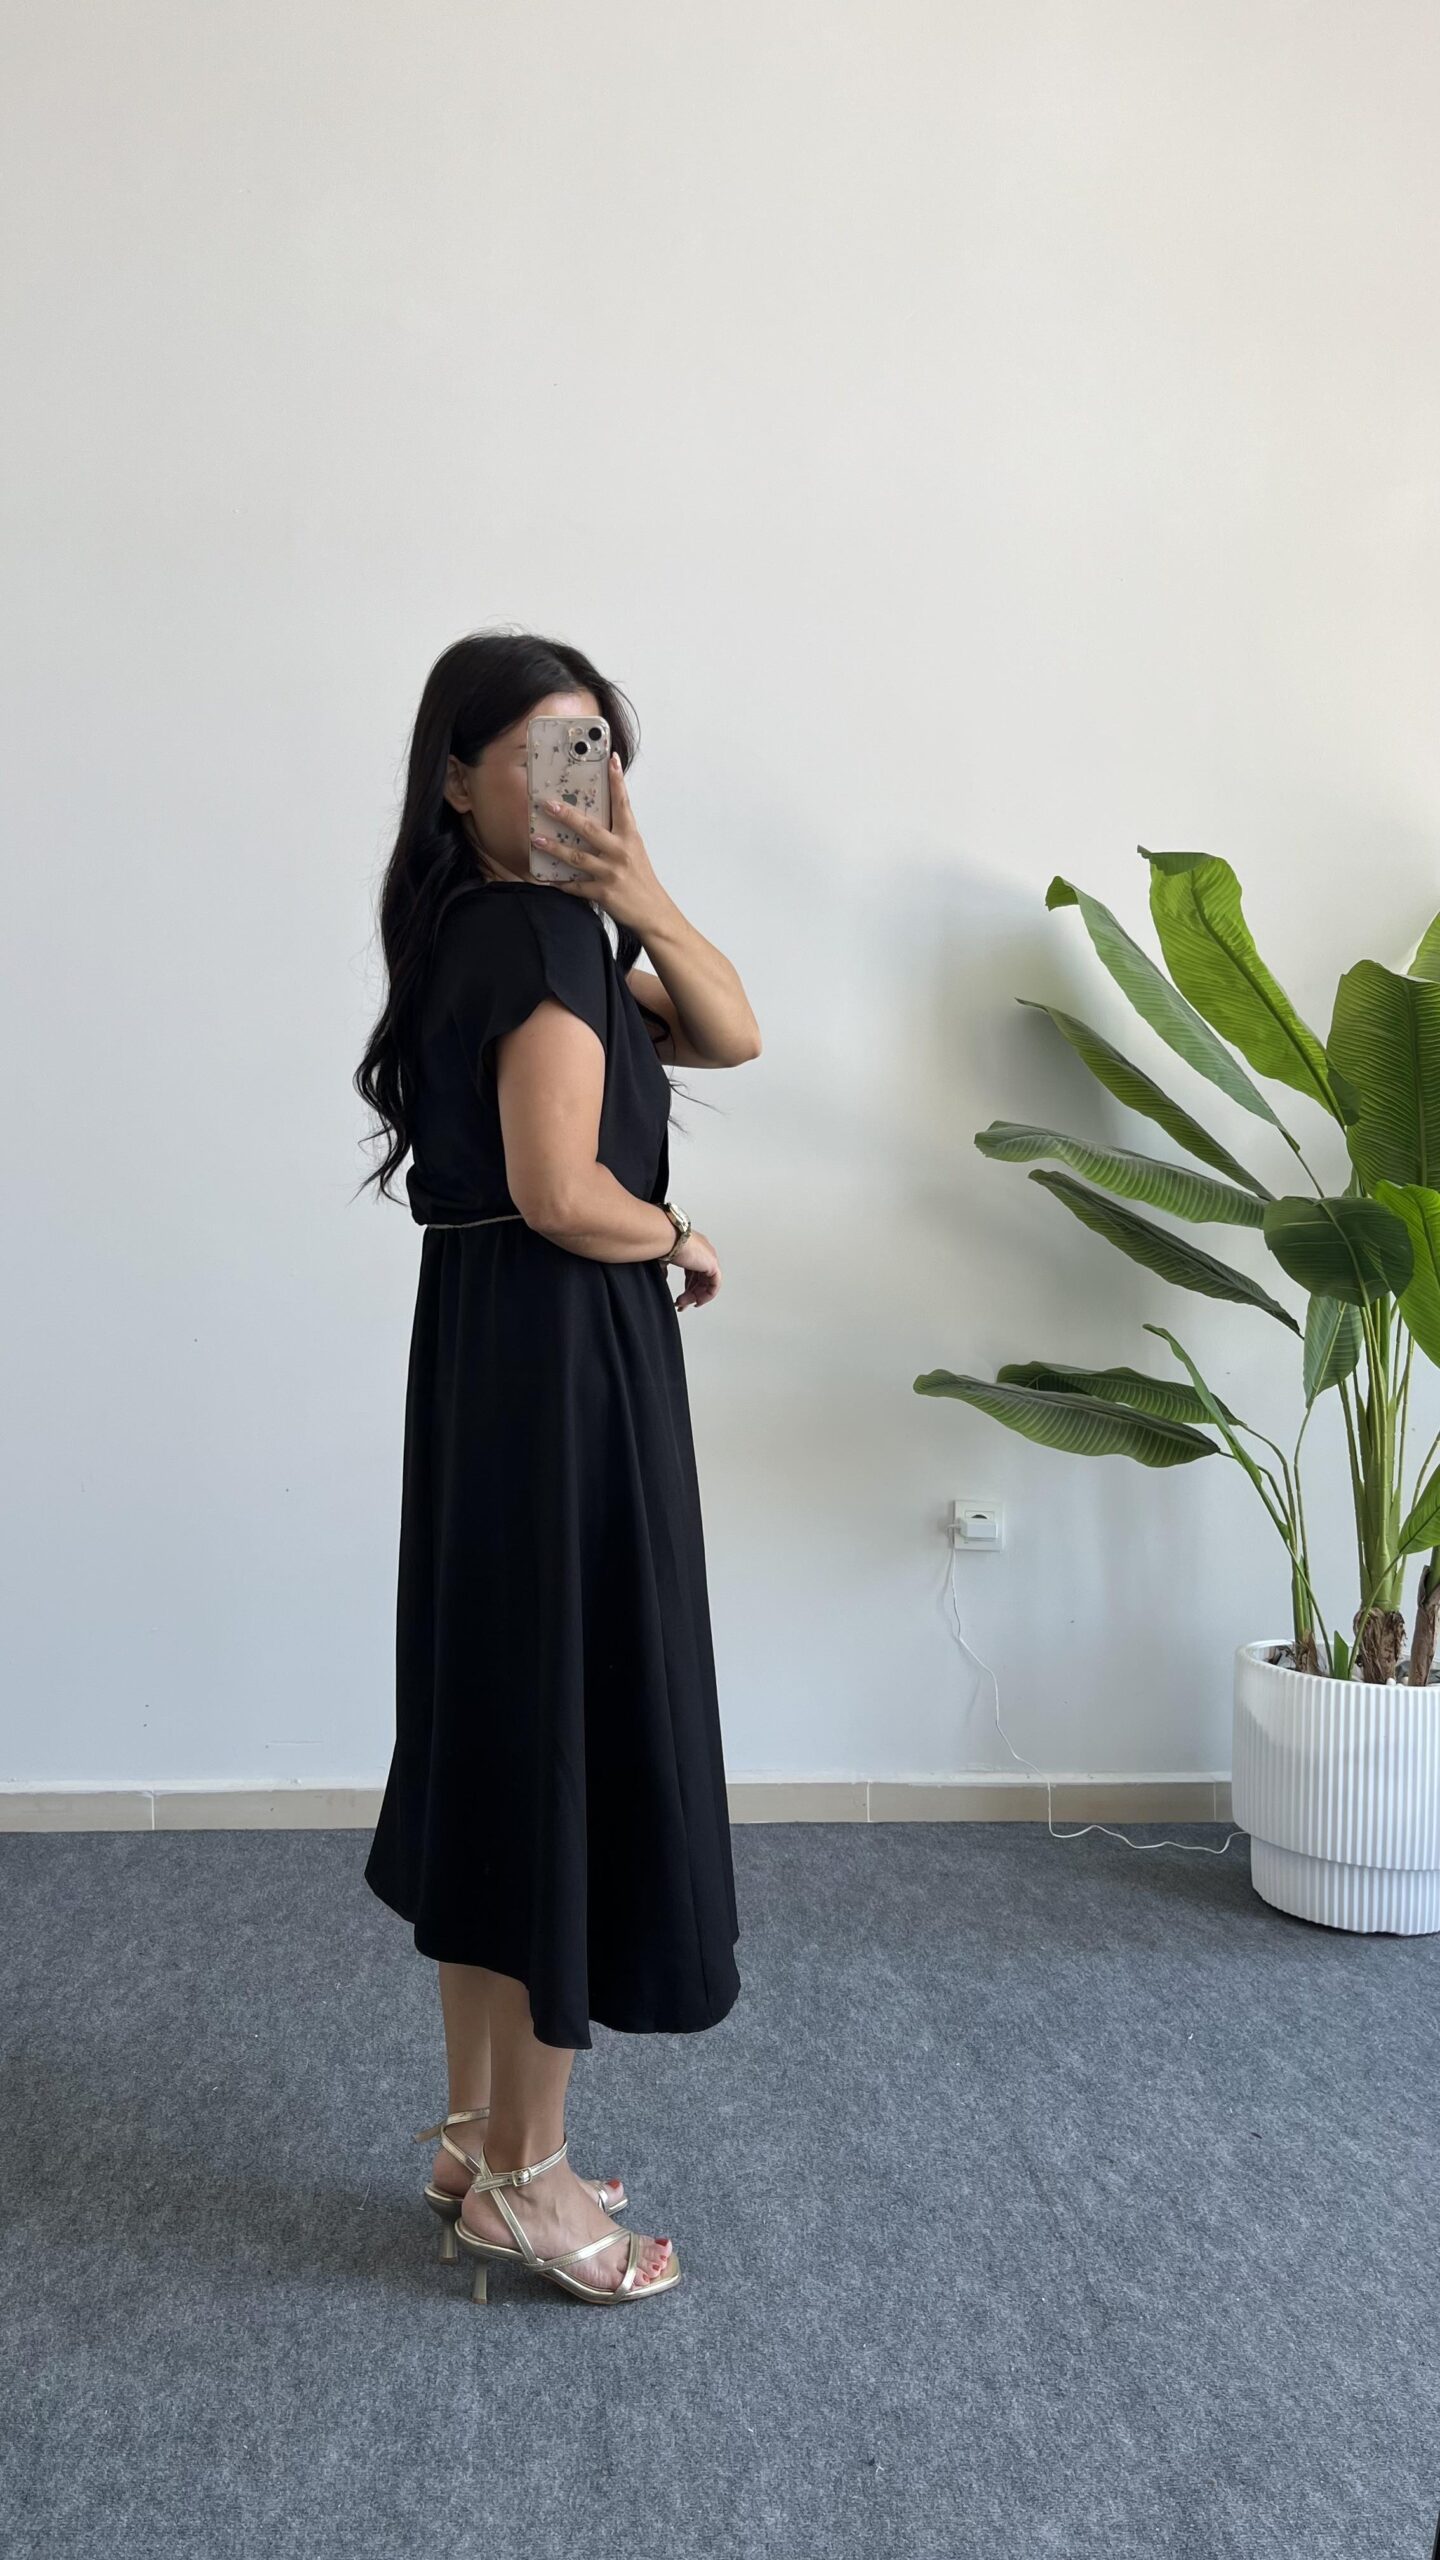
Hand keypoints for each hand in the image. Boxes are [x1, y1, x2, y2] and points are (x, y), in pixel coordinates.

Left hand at [531, 754, 672, 937]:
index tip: (611, 760)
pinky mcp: (602, 892)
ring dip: (555, 847)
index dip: (617, 781)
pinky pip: (576, 886)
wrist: (653, 912)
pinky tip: (546, 878)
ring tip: (537, 839)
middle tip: (548, 805)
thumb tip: (594, 816)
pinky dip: (561, 882)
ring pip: (577, 857)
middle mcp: (620, 852)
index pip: (623, 804)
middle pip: (590, 829)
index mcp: (630, 837)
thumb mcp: (635, 850)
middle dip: (567, 815)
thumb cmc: (641, 879)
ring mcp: (611, 872)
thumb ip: (618, 833)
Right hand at [666, 1227, 720, 1312]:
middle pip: (700, 1279)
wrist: (666, 1237)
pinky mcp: (712, 1264)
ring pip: (706, 1283)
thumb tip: (664, 1278)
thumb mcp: (663, 1260)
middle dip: (690, 1294)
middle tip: (680, 1303)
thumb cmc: (663, 1243)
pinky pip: (715, 1285)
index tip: (680, 1297)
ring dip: (694, 1296)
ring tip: (682, 1303)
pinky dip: (707, 1295)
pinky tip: (698, 1301)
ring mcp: (709, 1257)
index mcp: (693, 1247)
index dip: (687, 1286)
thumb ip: (666, 1269)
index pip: (694, 1271)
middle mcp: (703, 1251)